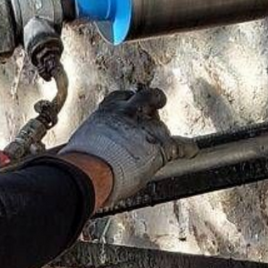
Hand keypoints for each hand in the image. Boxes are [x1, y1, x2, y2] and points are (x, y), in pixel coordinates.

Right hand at [57, 85, 193, 210]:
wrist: (89, 171)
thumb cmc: (78, 162)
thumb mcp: (80, 141)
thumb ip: (90, 140)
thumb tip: (75, 157)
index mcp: (107, 110)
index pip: (121, 97)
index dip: (127, 102)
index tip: (128, 105)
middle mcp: (129, 112)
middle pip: (147, 98)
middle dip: (152, 101)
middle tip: (156, 104)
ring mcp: (147, 128)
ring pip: (161, 125)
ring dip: (160, 133)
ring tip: (160, 140)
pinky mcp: (160, 145)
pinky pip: (181, 144)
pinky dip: (187, 148)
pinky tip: (191, 150)